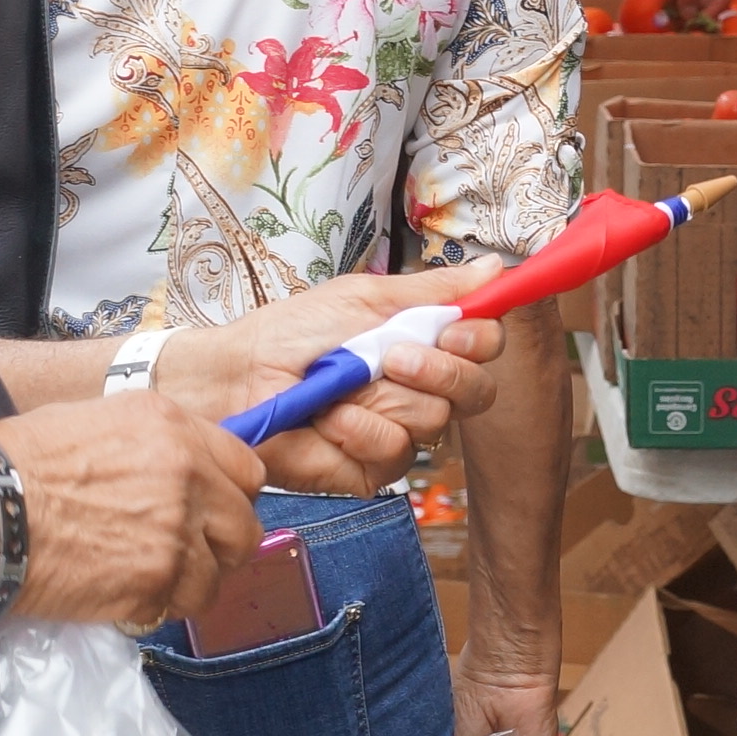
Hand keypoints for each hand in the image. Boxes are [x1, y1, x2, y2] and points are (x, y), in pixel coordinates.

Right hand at [0, 399, 265, 626]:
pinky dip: (155, 608)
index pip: (248, 472)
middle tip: (184, 554)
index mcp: (177, 430)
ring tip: (145, 578)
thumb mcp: (104, 422)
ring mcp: (177, 534)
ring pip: (216, 577)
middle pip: (244, 529)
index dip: (230, 498)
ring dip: (187, 584)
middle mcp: (190, 478)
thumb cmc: (22, 461)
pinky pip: (178, 607)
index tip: (211, 514)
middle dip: (219, 547)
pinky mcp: (156, 582)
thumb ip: (161, 445)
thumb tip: (188, 471)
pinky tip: (121, 594)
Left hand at [150, 272, 504, 491]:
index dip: (479, 339)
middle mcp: (420, 391)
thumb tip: (496, 266)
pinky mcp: (374, 469)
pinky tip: (328, 418)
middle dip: (438, 370)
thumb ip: (435, 289)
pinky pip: (394, 450)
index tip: (453, 328)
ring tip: (340, 386)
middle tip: (392, 357)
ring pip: (433, 420)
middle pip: (475, 391)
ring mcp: (400, 431)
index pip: (485, 347)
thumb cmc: (293, 333)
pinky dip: (358, 429)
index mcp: (424, 345)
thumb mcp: (367, 297)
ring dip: (382, 397)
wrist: (240, 376)